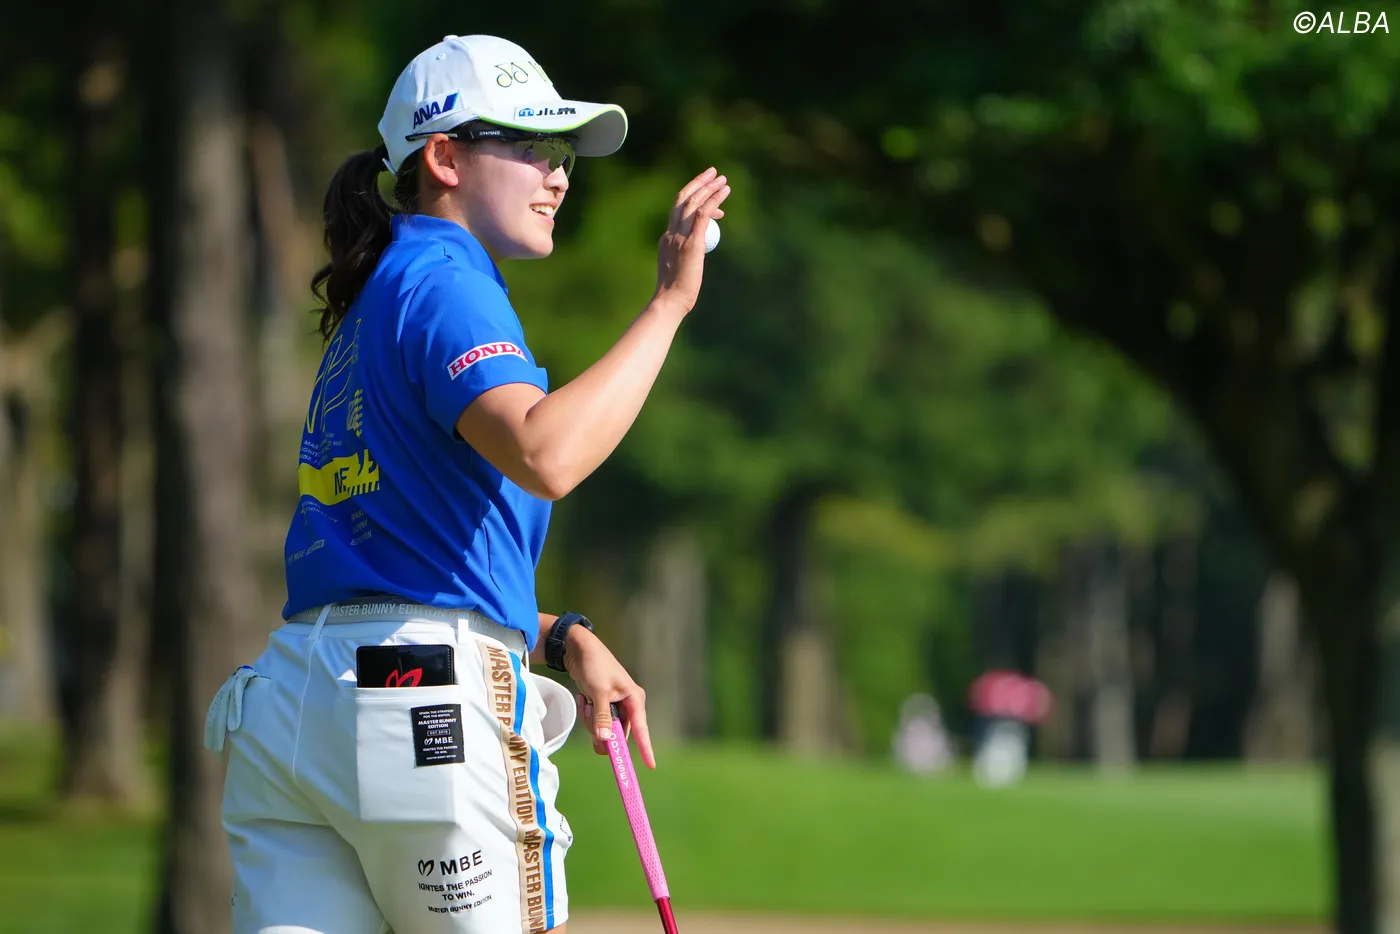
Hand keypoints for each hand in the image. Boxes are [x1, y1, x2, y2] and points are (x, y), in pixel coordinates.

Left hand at [564, 626, 655, 768]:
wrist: (578, 649)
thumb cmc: (595, 665)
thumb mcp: (599, 692)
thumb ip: (603, 717)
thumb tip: (605, 740)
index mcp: (634, 699)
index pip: (641, 728)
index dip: (646, 748)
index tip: (650, 766)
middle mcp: (628, 704)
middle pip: (617, 733)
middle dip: (601, 729)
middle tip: (590, 710)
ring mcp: (614, 706)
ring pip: (604, 730)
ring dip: (591, 720)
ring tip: (585, 700)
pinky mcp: (602, 706)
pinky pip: (596, 722)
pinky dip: (587, 714)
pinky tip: (583, 698)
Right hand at [653, 167, 731, 316]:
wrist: (670, 301)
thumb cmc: (676, 292)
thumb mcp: (679, 268)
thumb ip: (686, 255)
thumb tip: (696, 254)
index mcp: (666, 238)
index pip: (679, 211)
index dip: (694, 199)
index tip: (710, 199)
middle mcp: (670, 233)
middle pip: (683, 199)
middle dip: (698, 183)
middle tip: (713, 172)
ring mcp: (679, 237)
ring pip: (693, 203)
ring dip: (708, 188)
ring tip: (722, 180)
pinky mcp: (691, 244)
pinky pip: (702, 216)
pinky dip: (713, 202)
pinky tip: (724, 193)